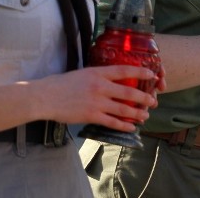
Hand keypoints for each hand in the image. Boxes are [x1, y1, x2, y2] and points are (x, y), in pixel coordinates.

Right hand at [26, 65, 157, 132]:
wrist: (46, 96)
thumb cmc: (62, 84)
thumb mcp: (82, 73)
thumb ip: (97, 76)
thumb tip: (110, 78)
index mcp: (97, 73)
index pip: (124, 70)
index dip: (140, 72)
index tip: (151, 74)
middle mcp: (100, 86)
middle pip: (128, 92)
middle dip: (143, 97)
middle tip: (153, 101)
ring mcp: (97, 102)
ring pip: (123, 109)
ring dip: (137, 113)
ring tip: (146, 116)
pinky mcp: (92, 116)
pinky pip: (112, 122)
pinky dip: (124, 125)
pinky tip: (131, 127)